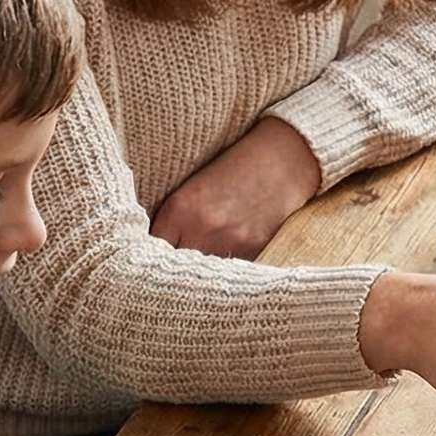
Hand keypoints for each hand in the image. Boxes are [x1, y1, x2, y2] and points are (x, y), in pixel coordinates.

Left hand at [151, 116, 322, 258]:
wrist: (282, 160)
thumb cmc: (236, 168)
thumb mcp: (194, 187)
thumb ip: (175, 219)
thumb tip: (159, 250)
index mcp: (180, 208)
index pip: (153, 248)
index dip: (154, 254)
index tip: (156, 258)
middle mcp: (202, 228)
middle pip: (177, 267)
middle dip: (178, 266)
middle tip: (182, 263)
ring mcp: (230, 241)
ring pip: (205, 274)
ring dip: (204, 272)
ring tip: (210, 260)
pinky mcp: (255, 250)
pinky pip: (232, 272)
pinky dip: (229, 270)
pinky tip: (234, 254)